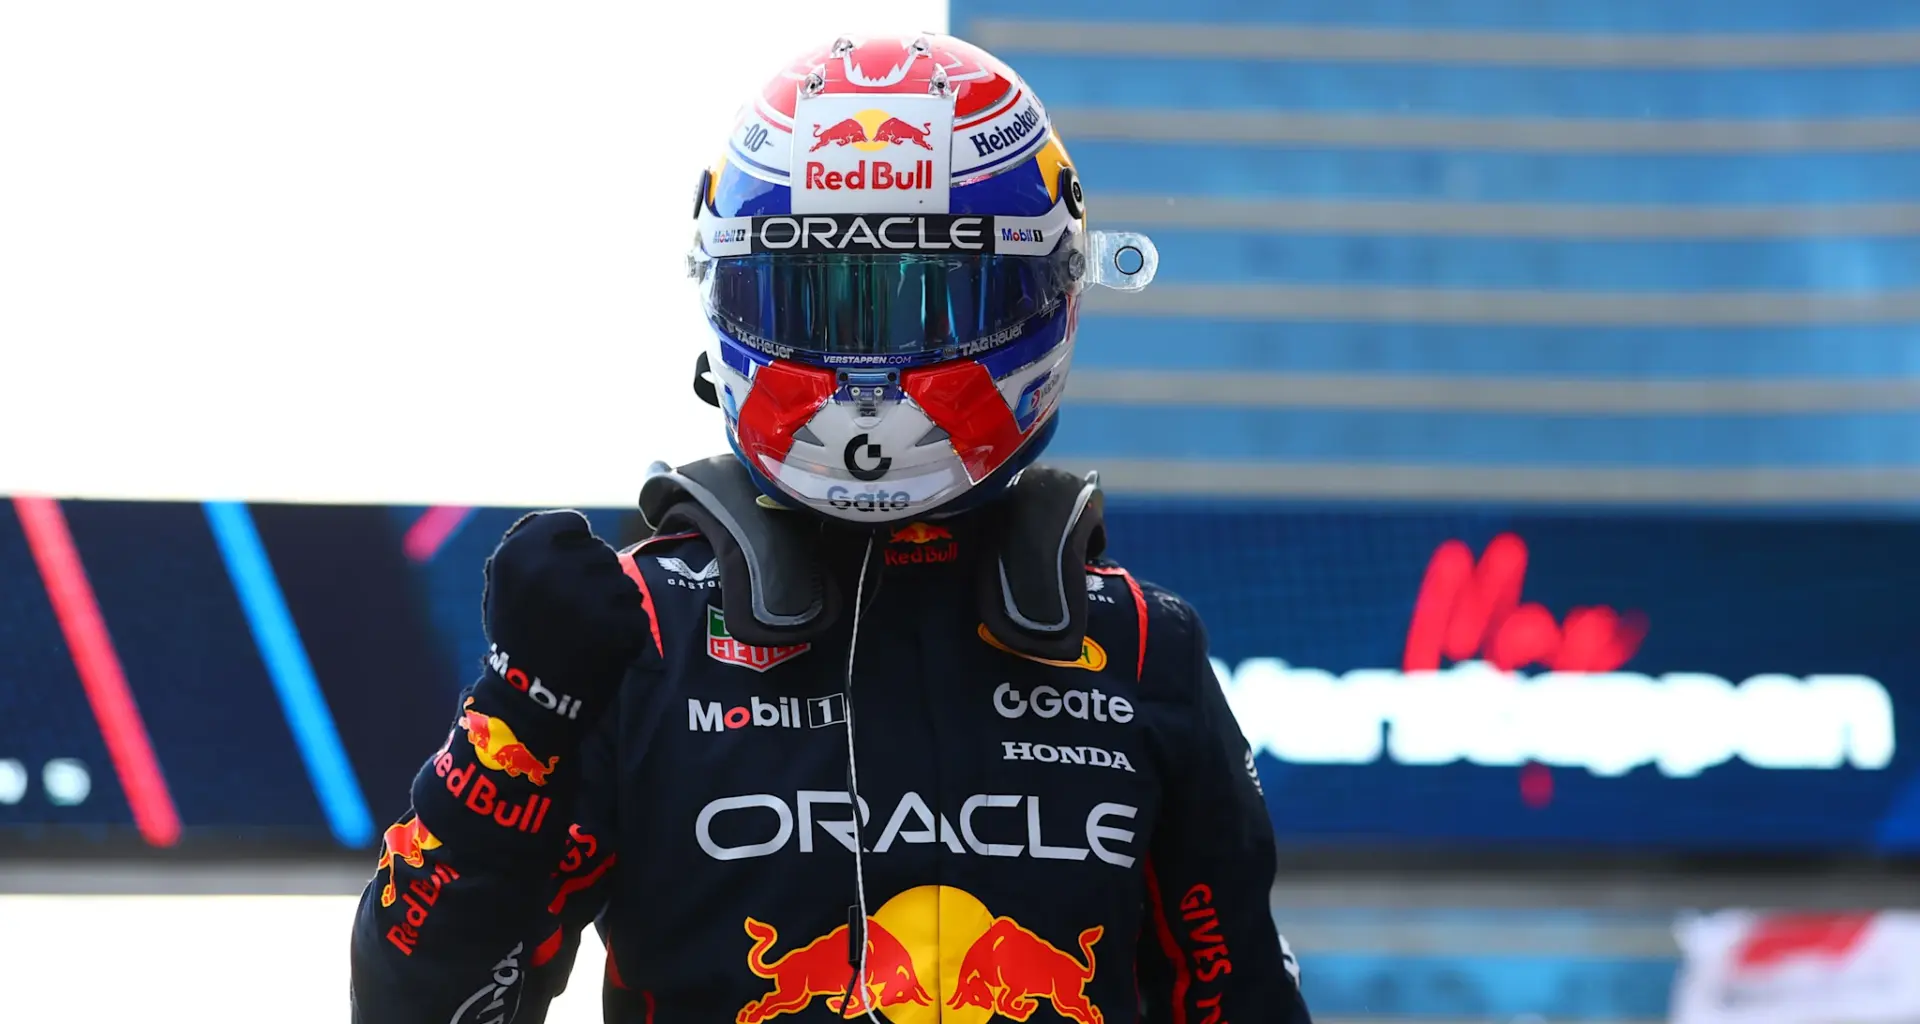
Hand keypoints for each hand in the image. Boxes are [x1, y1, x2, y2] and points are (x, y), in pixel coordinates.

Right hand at [477, 510, 649, 733]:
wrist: (527, 700)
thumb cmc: (520, 635)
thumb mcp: (507, 582)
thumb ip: (536, 545)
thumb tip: (578, 523)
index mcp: (518, 551)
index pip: (572, 522)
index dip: (574, 548)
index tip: (562, 576)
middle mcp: (548, 568)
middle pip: (602, 553)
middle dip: (595, 580)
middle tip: (571, 614)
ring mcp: (582, 596)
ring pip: (624, 583)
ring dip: (614, 606)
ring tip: (584, 633)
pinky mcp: (611, 625)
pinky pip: (636, 614)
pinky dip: (626, 633)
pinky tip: (600, 649)